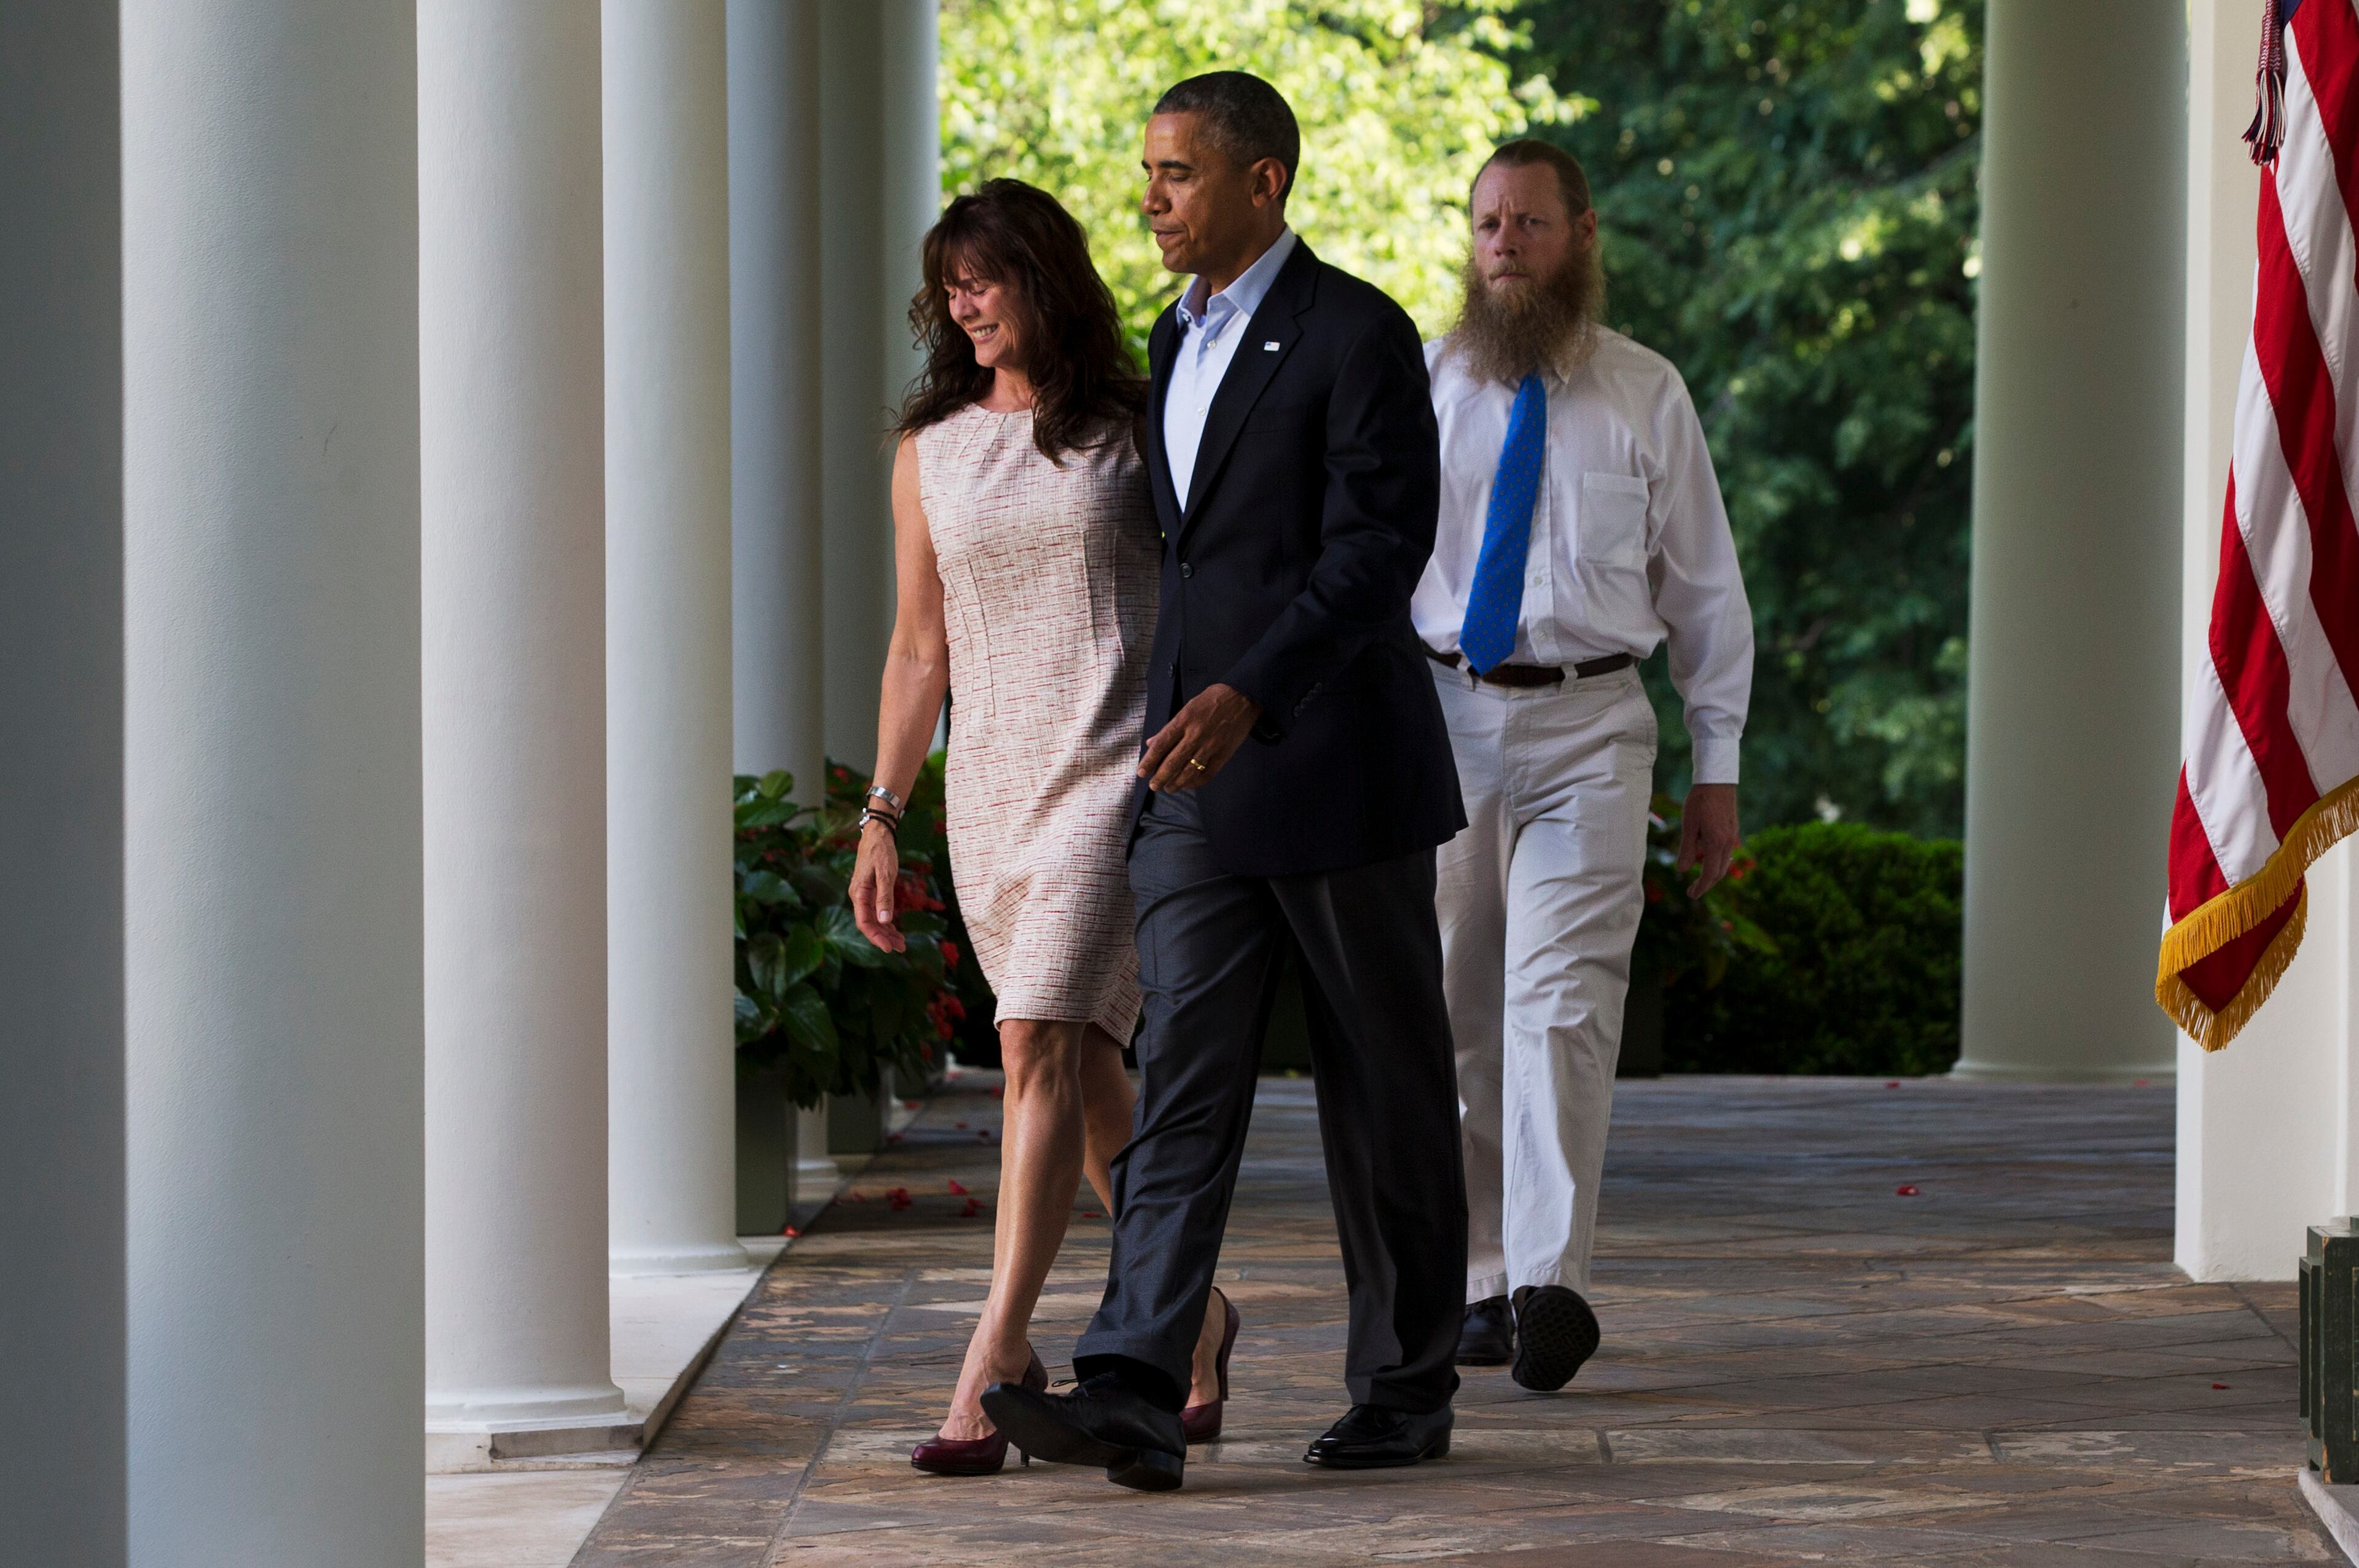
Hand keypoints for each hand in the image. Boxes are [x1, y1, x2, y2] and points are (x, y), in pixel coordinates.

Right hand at [848, 822, 907, 952]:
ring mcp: (864, 895)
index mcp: (859, 893)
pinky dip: (886, 922)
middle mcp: (859, 896)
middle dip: (884, 938)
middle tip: (901, 948)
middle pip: (869, 924)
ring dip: (887, 932)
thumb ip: (885, 897)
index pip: (864, 923)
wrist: (878, 834)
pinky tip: (895, 930)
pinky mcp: (871, 892)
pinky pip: (877, 912)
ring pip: (874, 920)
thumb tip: (885, 921)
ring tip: (901, 943)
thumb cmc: (881, 851)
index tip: (888, 948)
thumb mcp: (885, 873)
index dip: (876, 937)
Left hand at [1139, 683, 1262, 791]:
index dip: (1149, 761)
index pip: (1161, 745)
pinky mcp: (1224, 753)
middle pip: (1173, 762)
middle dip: (1160, 778)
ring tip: (1168, 788)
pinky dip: (1196, 782)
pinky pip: (1207, 773)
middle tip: (1153, 786)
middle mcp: (1196, 734)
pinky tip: (1188, 785)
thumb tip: (1152, 743)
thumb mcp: (1187, 707)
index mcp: (1184, 720)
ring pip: (1189, 771)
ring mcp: (1211, 745)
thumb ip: (1170, 727)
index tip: (1141, 772)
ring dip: (1176, 783)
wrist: (1243, 696)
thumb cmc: (1212, 699)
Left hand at [1675, 783, 1739, 897]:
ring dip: (1712, 874)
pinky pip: (1726, 853)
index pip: (1710, 874)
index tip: (1691, 895)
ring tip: (1698, 879)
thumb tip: (1683, 871)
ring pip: (1724, 863)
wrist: (1717, 780)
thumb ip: (1687, 849)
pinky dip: (1717, 862)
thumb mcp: (1688, 825)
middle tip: (1692, 891)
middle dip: (1706, 884)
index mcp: (1717, 843)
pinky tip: (1706, 859)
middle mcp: (1728, 843)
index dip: (1701, 887)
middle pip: (1719, 872)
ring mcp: (1732, 836)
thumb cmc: (1700, 801)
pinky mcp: (1732, 830)